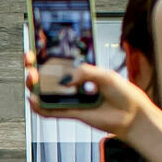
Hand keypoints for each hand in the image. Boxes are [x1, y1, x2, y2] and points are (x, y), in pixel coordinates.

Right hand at [23, 52, 161, 140]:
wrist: (132, 115)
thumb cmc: (123, 93)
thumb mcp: (106, 75)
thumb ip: (85, 73)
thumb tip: (65, 80)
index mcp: (81, 73)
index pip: (59, 62)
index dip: (46, 55)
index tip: (36, 46)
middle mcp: (72, 86)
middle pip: (46, 76)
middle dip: (34, 67)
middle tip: (29, 60)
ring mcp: (69, 100)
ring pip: (44, 93)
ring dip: (33, 85)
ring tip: (31, 78)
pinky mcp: (70, 114)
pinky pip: (49, 111)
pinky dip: (38, 107)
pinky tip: (33, 99)